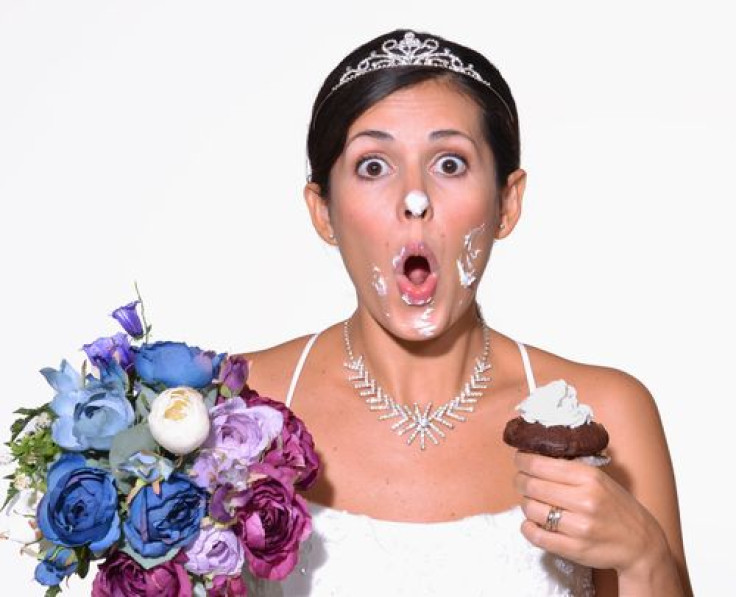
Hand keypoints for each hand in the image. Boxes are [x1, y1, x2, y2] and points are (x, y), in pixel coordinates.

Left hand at [514, 451, 670, 577]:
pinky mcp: (573, 548)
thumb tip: (535, 454)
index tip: (519, 459)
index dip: (522, 460)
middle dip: (520, 481)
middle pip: (531, 485)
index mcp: (589, 478)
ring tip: (533, 502)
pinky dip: (527, 527)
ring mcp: (578, 527)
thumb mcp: (600, 479)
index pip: (540, 464)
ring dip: (526, 504)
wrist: (641, 543)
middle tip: (521, 480)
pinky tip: (531, 523)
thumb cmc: (616, 507)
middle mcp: (584, 501)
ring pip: (530, 510)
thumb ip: (571, 468)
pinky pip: (536, 536)